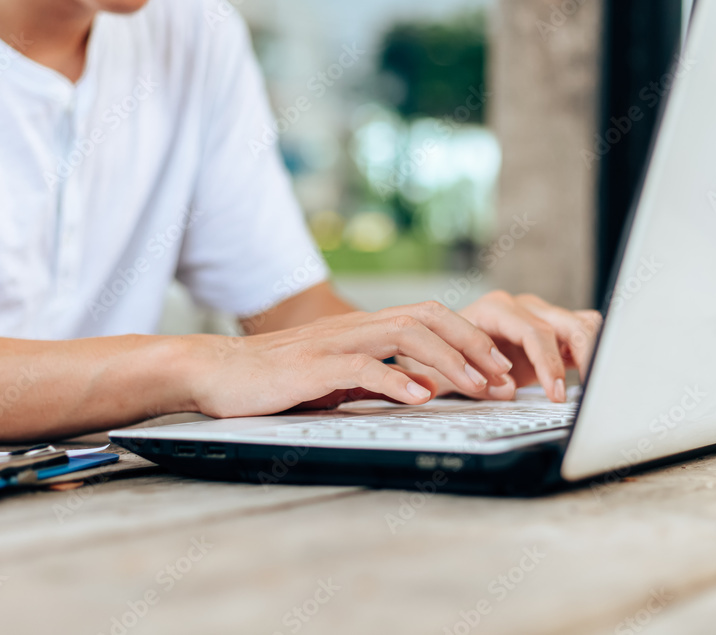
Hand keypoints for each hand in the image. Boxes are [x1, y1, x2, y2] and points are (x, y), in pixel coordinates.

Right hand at [193, 301, 513, 417]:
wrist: (215, 371)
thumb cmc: (274, 378)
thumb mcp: (336, 378)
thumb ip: (379, 377)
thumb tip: (425, 386)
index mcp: (362, 329)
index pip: (428, 319)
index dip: (468, 340)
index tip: (496, 370)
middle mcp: (354, 327)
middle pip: (427, 317)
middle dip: (471, 344)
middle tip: (500, 377)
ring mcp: (334, 343)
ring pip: (405, 335)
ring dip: (447, 361)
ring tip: (476, 387)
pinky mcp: (312, 366)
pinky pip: (363, 367)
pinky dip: (397, 381)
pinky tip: (421, 398)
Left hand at [399, 291, 601, 402]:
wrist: (441, 346)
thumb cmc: (441, 352)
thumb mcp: (445, 368)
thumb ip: (473, 378)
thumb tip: (506, 390)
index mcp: (495, 309)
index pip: (532, 331)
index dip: (547, 362)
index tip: (555, 392)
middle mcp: (522, 308)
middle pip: (565, 324)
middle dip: (579, 359)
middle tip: (578, 394)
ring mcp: (540, 317)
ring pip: (581, 324)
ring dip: (590, 353)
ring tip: (591, 385)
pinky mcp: (552, 334)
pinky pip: (583, 333)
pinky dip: (591, 353)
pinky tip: (589, 378)